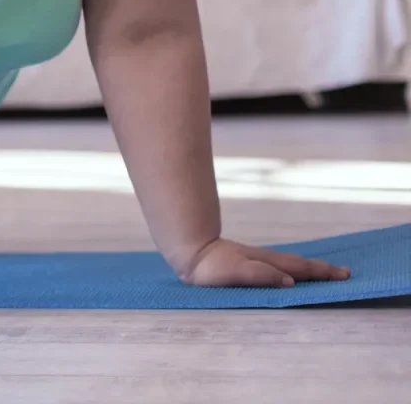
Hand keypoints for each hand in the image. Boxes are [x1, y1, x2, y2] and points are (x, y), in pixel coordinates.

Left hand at [178, 238, 350, 287]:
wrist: (190, 253)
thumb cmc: (211, 267)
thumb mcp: (236, 273)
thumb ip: (262, 276)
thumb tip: (290, 281)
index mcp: (267, 264)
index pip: (300, 269)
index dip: (321, 273)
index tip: (343, 276)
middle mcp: (266, 260)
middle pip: (299, 264)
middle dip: (322, 270)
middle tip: (345, 274)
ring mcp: (258, 260)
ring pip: (289, 262)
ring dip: (310, 267)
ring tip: (326, 271)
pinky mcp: (248, 262)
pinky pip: (278, 264)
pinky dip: (292, 267)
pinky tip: (291, 271)